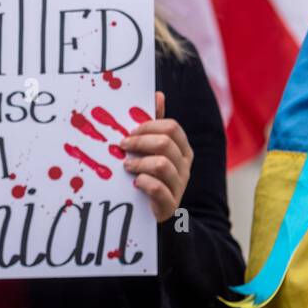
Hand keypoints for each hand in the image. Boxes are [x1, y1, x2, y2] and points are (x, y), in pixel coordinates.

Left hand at [121, 91, 192, 221]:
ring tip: (125, 166)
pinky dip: (143, 183)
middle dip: (139, 142)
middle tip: (122, 146)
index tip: (129, 131)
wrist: (152, 213)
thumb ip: (154, 125)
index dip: (147, 126)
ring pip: (161, 165)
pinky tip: (134, 183)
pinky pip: (158, 189)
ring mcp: (179, 185)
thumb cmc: (149, 175)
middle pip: (165, 143)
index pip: (171, 127)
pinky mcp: (170, 204)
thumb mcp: (151, 149)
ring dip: (138, 163)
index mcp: (182, 149)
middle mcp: (185, 166)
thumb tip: (158, 95)